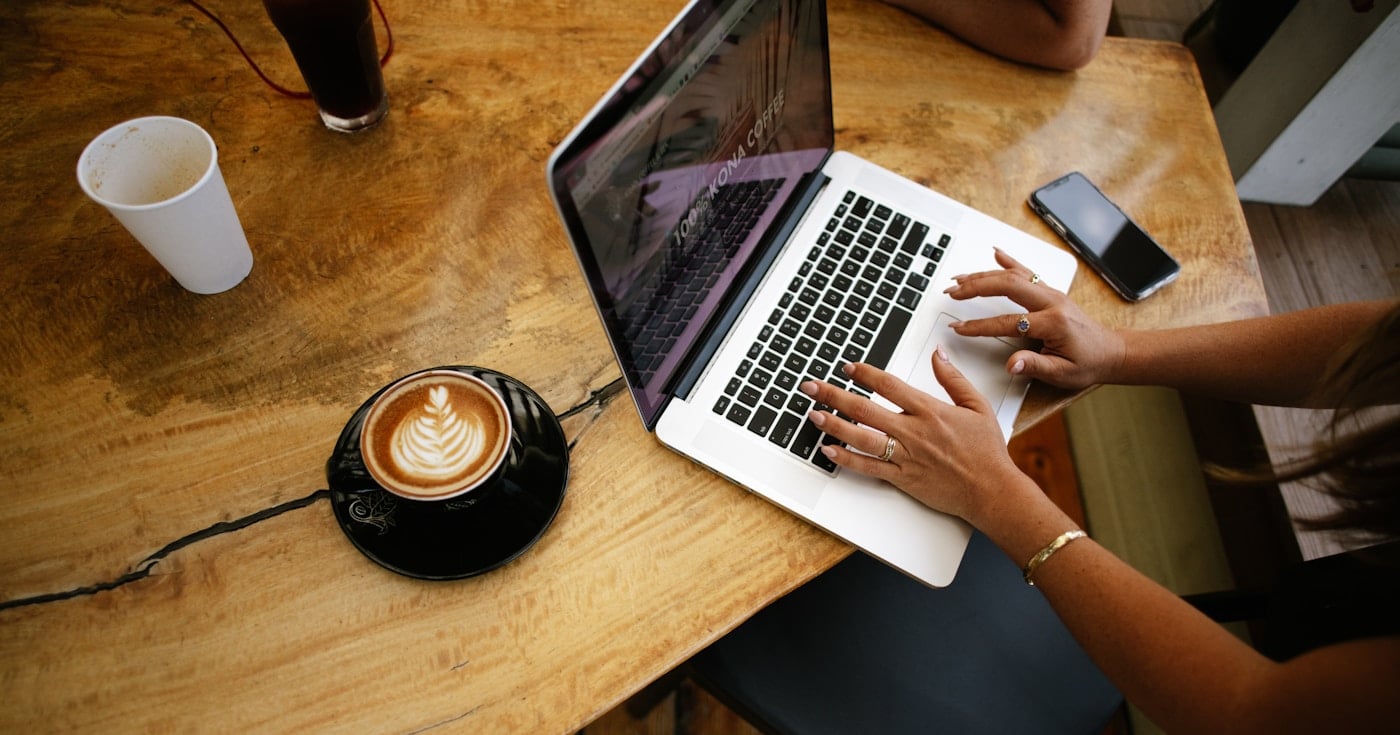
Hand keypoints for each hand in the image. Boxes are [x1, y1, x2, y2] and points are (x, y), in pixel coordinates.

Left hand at [802, 351, 1027, 524]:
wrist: (991, 490)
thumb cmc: (986, 451)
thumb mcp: (977, 406)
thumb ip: (953, 379)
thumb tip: (938, 354)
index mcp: (930, 411)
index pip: (889, 386)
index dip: (865, 374)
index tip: (848, 367)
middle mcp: (914, 431)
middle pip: (865, 409)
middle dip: (834, 395)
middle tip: (812, 387)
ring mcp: (906, 456)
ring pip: (862, 437)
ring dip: (835, 425)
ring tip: (814, 414)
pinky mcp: (902, 478)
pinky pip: (869, 467)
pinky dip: (847, 459)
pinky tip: (829, 450)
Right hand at [944, 249, 1124, 389]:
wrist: (1111, 352)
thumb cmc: (1089, 363)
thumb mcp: (1063, 373)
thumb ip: (1035, 366)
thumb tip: (1011, 364)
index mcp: (1054, 322)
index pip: (1009, 322)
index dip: (980, 326)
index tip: (960, 328)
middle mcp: (1052, 301)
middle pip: (1007, 285)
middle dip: (975, 287)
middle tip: (953, 293)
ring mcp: (1051, 293)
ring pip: (1013, 275)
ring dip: (984, 275)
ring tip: (960, 279)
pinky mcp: (1050, 292)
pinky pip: (1028, 271)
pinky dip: (1010, 261)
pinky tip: (996, 253)